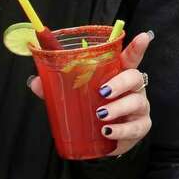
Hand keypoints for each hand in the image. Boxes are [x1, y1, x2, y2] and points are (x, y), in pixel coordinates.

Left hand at [28, 30, 153, 156]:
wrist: (104, 142)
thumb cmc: (93, 110)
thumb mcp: (76, 96)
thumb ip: (57, 88)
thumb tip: (34, 81)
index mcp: (118, 75)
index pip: (130, 58)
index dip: (137, 47)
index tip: (143, 36)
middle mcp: (133, 89)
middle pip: (135, 77)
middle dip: (121, 82)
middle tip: (102, 91)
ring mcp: (139, 108)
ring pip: (136, 102)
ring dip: (118, 108)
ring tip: (100, 114)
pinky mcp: (140, 127)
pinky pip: (135, 127)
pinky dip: (121, 130)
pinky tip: (108, 131)